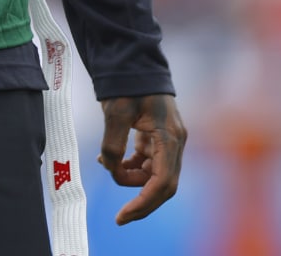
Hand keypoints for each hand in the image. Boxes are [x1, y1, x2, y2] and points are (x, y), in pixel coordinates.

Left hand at [99, 93, 186, 224]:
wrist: (133, 61)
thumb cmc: (127, 83)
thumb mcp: (115, 111)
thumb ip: (113, 143)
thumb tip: (111, 168)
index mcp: (169, 137)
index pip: (162, 183)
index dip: (143, 203)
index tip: (122, 217)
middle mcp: (174, 142)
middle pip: (163, 185)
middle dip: (141, 202)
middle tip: (120, 217)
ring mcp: (168, 141)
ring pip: (154, 175)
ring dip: (131, 178)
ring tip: (106, 164)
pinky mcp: (158, 137)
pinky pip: (148, 163)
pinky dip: (130, 166)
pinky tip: (110, 159)